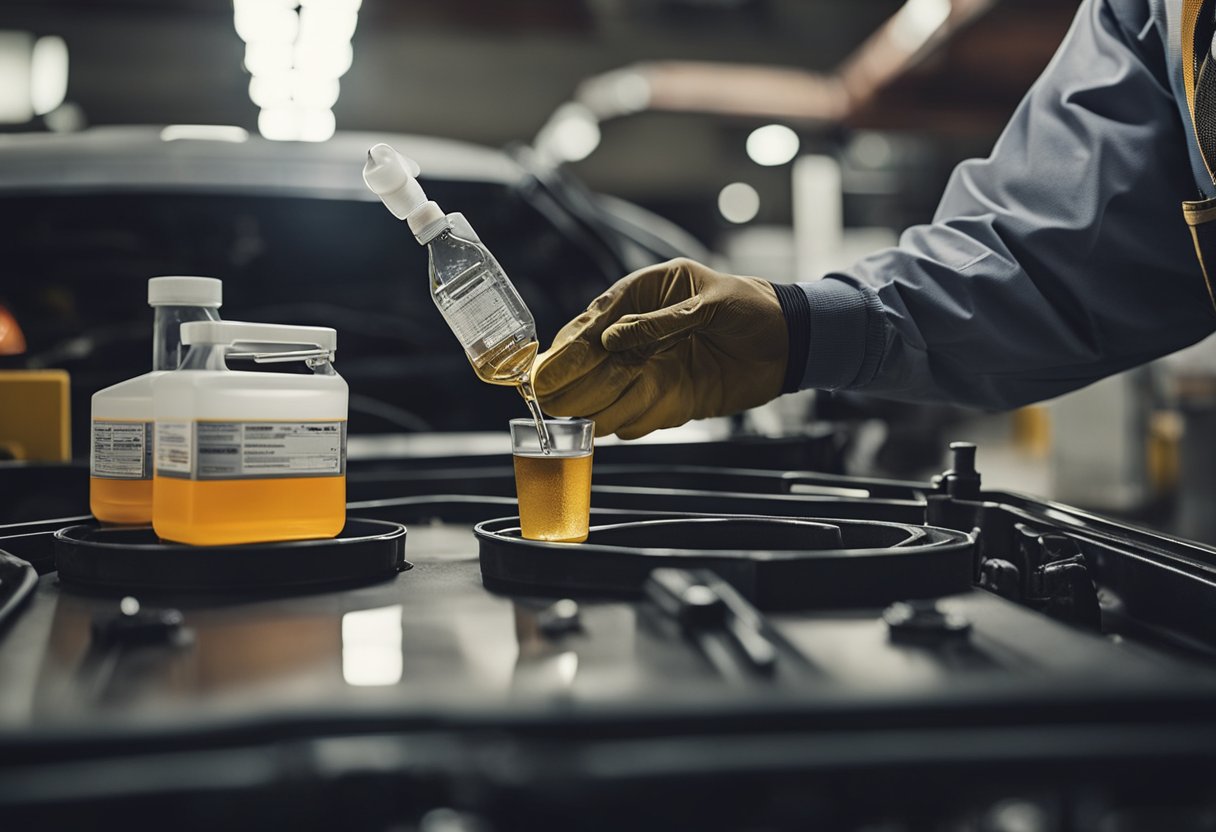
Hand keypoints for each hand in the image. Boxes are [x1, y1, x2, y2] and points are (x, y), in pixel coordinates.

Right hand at [533, 258, 787, 438]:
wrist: (791, 343)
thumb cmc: (751, 308)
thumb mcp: (710, 303)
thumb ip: (662, 321)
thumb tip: (613, 339)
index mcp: (643, 295)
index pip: (594, 322)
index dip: (569, 348)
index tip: (547, 371)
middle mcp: (640, 333)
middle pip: (592, 361)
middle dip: (572, 381)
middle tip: (550, 400)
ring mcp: (652, 366)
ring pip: (609, 391)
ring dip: (594, 405)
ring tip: (574, 419)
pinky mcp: (669, 396)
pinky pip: (636, 414)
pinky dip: (624, 422)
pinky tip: (609, 426)